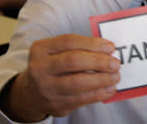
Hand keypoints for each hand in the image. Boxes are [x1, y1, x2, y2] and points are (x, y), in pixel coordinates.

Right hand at [3, 34, 119, 120]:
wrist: (31, 93)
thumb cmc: (53, 66)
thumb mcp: (57, 51)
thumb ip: (79, 47)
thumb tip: (107, 49)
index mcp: (41, 49)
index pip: (69, 41)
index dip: (92, 43)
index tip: (110, 47)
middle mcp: (40, 68)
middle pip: (73, 61)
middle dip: (98, 62)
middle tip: (115, 64)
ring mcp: (46, 88)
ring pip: (77, 83)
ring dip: (101, 79)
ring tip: (115, 76)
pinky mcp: (55, 104)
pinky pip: (81, 99)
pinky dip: (99, 93)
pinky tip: (109, 88)